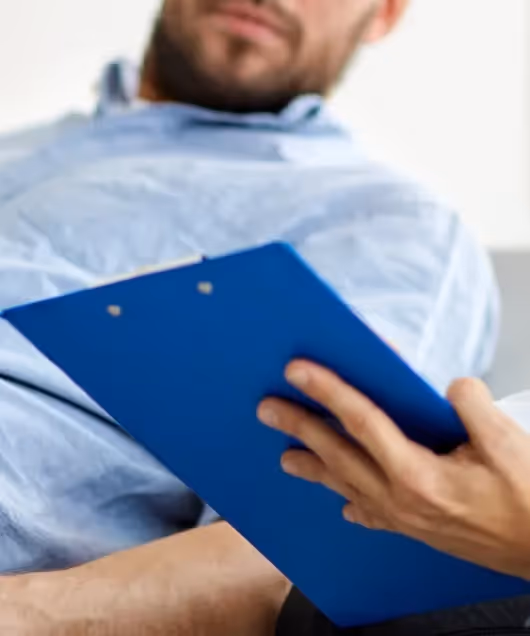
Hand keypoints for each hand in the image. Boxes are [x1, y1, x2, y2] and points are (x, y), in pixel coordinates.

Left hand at [258, 361, 529, 579]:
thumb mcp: (508, 442)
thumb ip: (471, 406)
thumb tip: (451, 388)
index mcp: (418, 475)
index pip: (361, 421)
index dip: (328, 391)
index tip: (298, 371)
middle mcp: (400, 500)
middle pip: (339, 453)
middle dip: (300, 426)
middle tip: (267, 409)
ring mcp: (404, 519)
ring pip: (347, 486)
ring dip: (314, 468)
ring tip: (286, 457)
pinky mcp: (416, 530)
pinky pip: (372, 515)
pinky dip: (353, 504)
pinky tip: (345, 507)